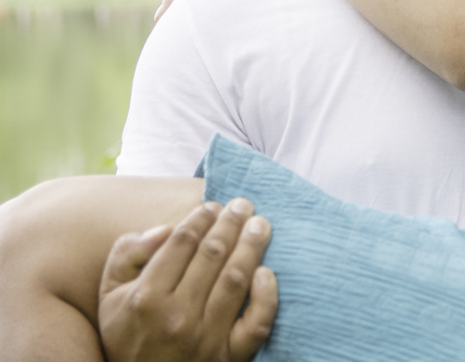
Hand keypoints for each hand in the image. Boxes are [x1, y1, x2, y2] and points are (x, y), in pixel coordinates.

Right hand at [98, 199, 277, 361]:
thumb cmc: (127, 333)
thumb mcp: (110, 294)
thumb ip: (127, 254)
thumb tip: (165, 229)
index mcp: (146, 297)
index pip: (182, 242)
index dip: (202, 218)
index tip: (213, 206)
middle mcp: (177, 316)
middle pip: (213, 255)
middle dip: (231, 223)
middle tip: (243, 204)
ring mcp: (206, 338)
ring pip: (236, 280)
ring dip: (252, 246)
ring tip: (260, 224)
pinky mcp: (229, 357)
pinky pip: (256, 323)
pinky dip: (266, 296)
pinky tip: (267, 272)